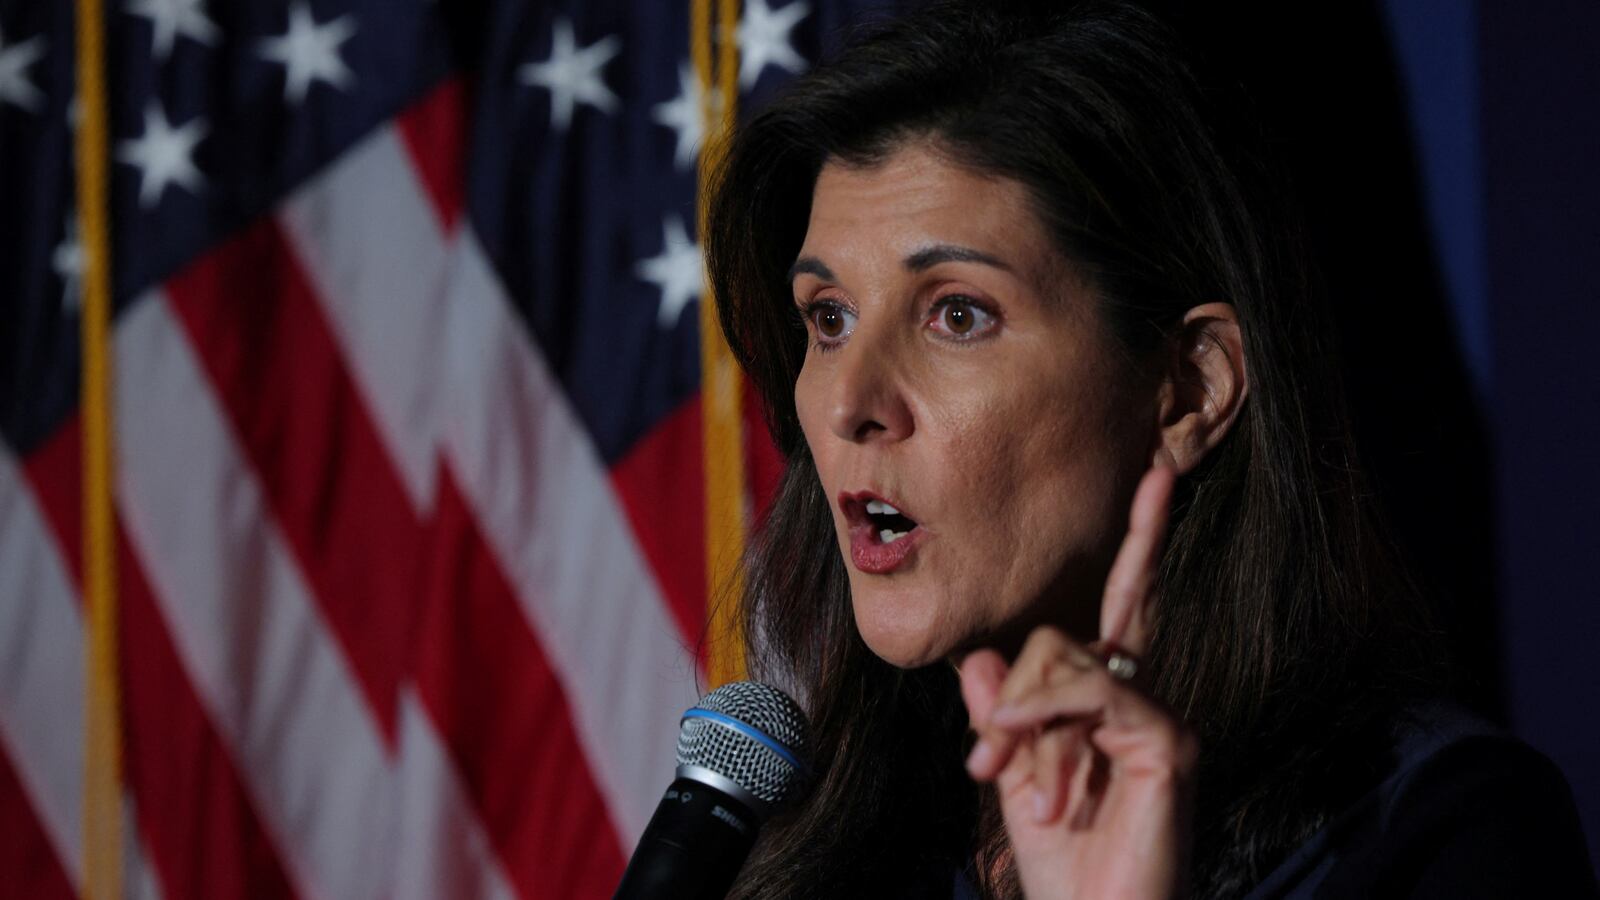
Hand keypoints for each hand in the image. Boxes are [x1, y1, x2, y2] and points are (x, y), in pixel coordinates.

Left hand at [959, 464, 1196, 898]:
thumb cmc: (1063, 866)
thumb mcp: (1013, 777)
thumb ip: (1001, 715)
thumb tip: (980, 658)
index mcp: (1109, 702)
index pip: (1121, 602)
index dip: (1141, 538)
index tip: (1159, 473)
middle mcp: (1142, 701)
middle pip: (1073, 632)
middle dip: (1019, 692)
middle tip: (988, 766)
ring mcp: (1160, 721)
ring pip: (1069, 660)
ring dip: (1020, 723)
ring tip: (1005, 787)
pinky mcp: (1168, 744)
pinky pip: (1093, 692)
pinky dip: (1043, 715)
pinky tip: (1014, 749)